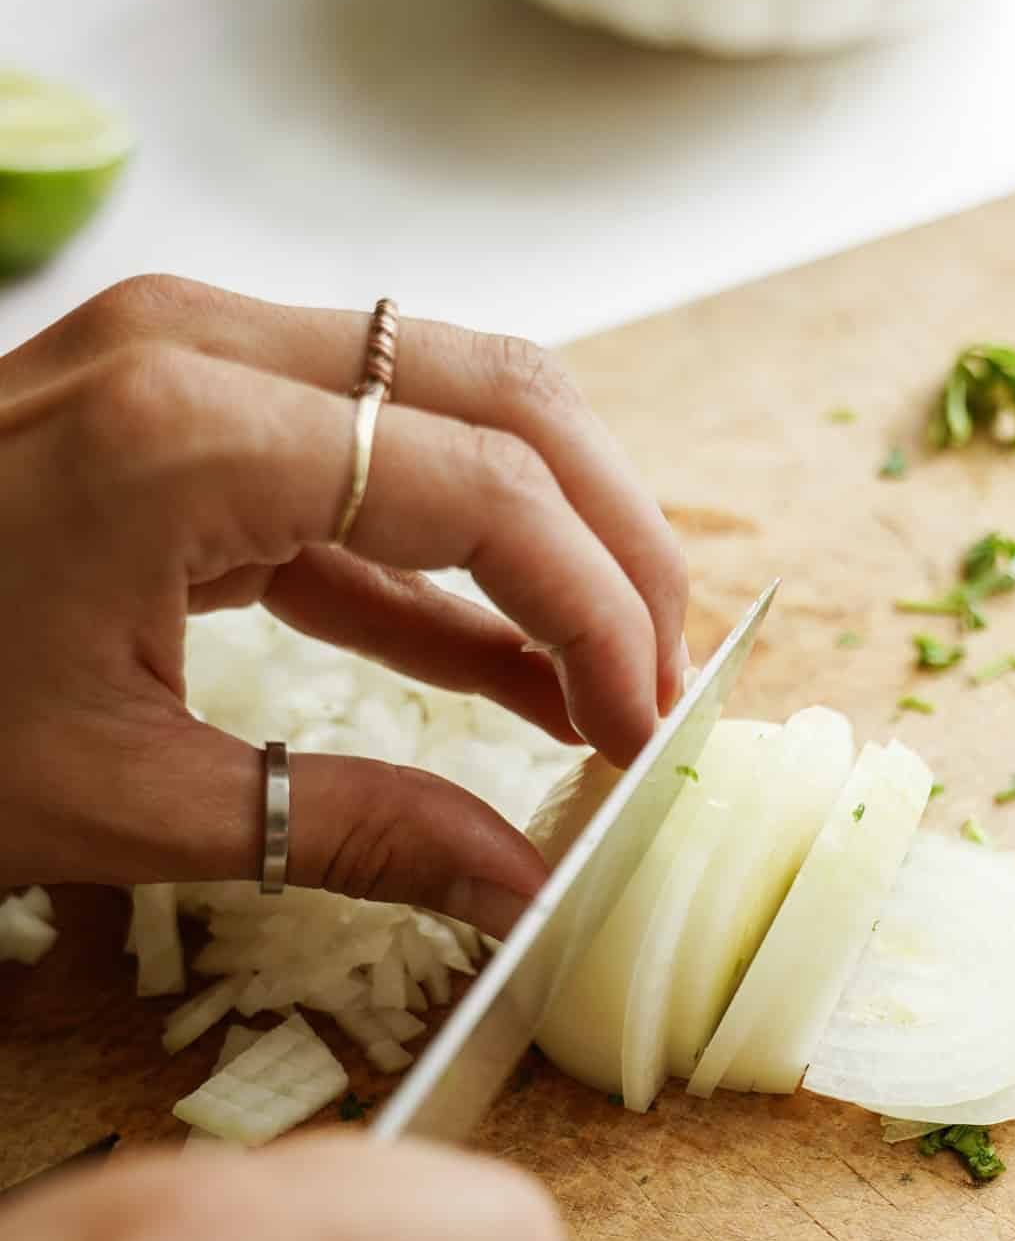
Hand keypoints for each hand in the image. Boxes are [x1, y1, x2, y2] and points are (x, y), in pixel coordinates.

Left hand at [0, 275, 687, 936]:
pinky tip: (510, 667)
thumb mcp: (122, 800)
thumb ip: (350, 828)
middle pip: (495, 394)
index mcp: (188, 435)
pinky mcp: (174, 406)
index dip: (597, 606)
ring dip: (546, 532)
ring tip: (610, 673)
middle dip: (611, 537)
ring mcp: (187, 358)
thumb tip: (521, 890)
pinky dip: (444, 556)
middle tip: (665, 675)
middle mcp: (204, 350)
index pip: (479, 485)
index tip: (646, 724)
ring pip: (445, 401)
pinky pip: (359, 461)